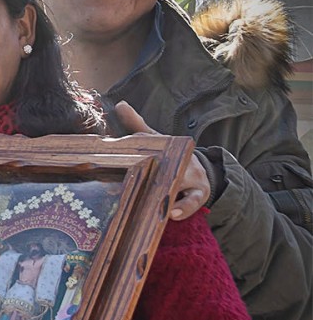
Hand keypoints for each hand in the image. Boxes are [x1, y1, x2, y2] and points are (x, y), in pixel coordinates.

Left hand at [114, 101, 209, 220]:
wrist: (200, 171)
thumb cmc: (171, 156)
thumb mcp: (159, 141)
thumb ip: (138, 124)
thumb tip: (120, 104)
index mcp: (172, 148)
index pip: (160, 143)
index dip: (150, 143)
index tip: (134, 140)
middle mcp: (183, 161)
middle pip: (172, 167)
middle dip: (157, 175)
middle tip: (141, 181)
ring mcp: (192, 178)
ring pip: (181, 186)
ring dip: (169, 195)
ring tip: (160, 204)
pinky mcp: (199, 195)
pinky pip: (193, 203)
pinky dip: (183, 209)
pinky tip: (172, 214)